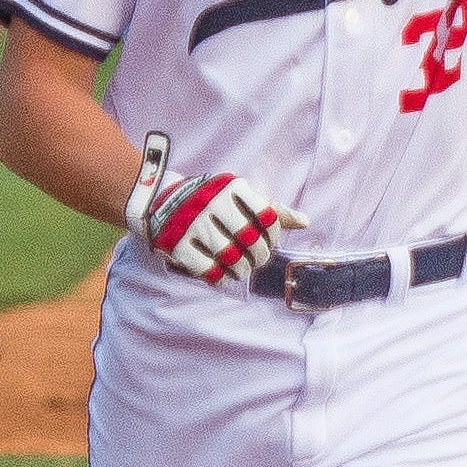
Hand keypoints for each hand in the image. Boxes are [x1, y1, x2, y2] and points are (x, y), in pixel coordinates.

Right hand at [122, 132, 301, 286]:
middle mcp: (213, 203)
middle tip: (256, 260)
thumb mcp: (241, 198)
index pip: (268, 218)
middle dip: (259, 256)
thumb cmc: (213, 201)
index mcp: (232, 188)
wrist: (161, 199)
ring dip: (241, 269)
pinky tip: (223, 276)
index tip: (268, 241)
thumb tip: (305, 222)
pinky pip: (207, 269)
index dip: (273, 236)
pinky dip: (220, 277)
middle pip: (251, 241)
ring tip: (241, 269)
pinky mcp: (177, 243)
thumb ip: (272, 210)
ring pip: (231, 257)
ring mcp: (193, 223)